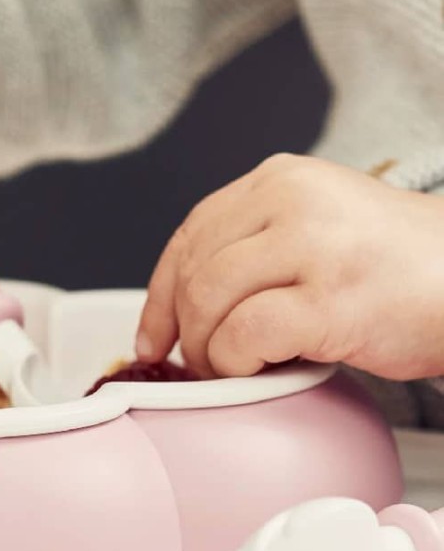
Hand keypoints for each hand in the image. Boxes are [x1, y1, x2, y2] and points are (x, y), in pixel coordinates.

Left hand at [136, 153, 443, 379]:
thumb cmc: (399, 267)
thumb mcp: (318, 226)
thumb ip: (256, 243)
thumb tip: (183, 300)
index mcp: (280, 179)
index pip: (191, 232)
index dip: (160, 292)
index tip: (152, 333)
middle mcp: (291, 200)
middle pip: (194, 269)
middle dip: (182, 329)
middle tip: (196, 362)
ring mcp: (313, 246)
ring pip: (209, 300)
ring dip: (207, 350)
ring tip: (230, 369)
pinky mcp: (332, 298)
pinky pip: (246, 335)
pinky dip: (236, 362)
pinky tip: (258, 371)